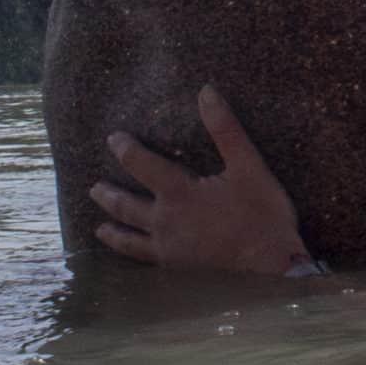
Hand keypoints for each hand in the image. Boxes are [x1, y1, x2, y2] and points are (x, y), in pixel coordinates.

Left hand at [90, 87, 316, 275]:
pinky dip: (131, 260)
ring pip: (130, 240)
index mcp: (179, 193)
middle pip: (126, 206)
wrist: (271, 268)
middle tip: (94, 188)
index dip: (125, 149)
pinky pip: (146, 264)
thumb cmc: (262, 215)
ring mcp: (169, 251)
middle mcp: (166, 222)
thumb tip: (206, 92)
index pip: (141, 164)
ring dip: (113, 231)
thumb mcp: (248, 166)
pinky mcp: (178, 272)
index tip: (113, 139)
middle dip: (108, 194)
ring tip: (99, 228)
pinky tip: (130, 262)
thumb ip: (225, 129)